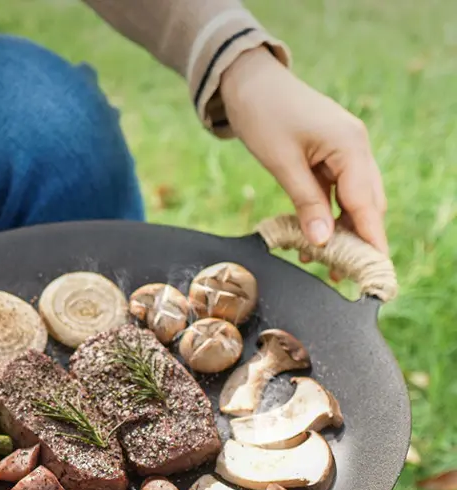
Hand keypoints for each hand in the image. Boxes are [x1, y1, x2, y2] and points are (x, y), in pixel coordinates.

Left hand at [220, 48, 387, 255]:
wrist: (249, 83)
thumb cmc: (264, 116)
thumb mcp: (283, 164)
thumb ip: (307, 203)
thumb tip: (324, 240)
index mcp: (350, 146)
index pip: (366, 204)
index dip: (370, 240)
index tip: (373, 270)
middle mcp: (355, 148)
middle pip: (366, 205)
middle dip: (356, 240)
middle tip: (341, 274)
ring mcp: (344, 151)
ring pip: (352, 201)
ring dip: (340, 231)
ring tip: (322, 262)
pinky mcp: (330, 155)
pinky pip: (336, 192)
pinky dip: (327, 215)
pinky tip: (311, 238)